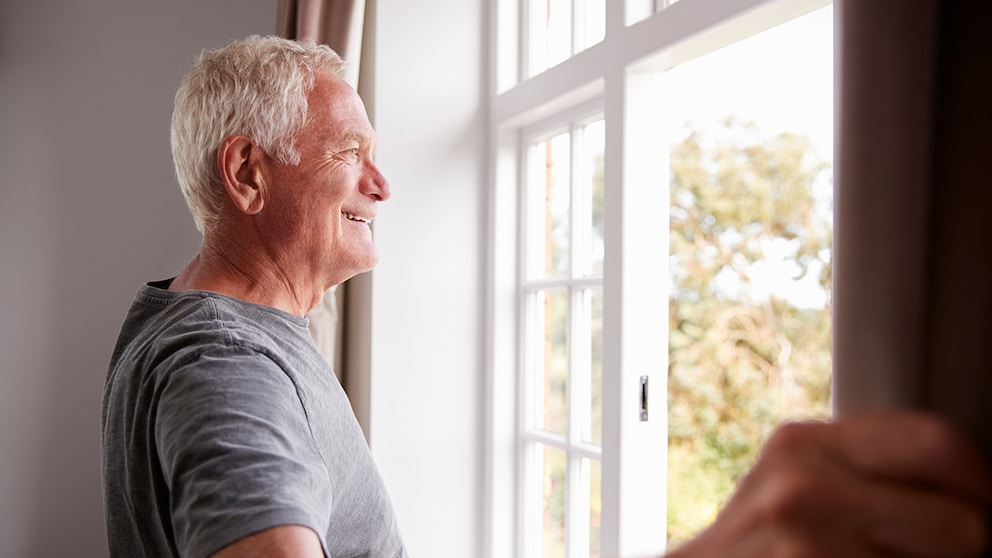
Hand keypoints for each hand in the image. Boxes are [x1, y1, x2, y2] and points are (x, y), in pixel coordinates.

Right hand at [667, 411, 991, 557]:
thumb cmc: (754, 549)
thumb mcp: (797, 488)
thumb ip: (863, 474)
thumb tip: (971, 495)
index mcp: (805, 443)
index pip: (938, 442)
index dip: (980, 485)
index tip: (985, 513)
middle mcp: (802, 478)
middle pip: (963, 520)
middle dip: (968, 549)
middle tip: (931, 555)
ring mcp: (805, 536)